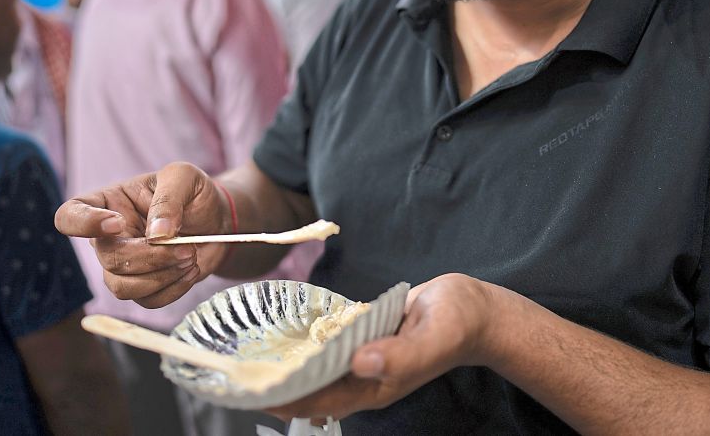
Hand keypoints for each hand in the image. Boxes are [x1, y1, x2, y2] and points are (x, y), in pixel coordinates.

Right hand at [53, 161, 231, 307]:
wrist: (218, 221)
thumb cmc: (194, 194)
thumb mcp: (185, 178)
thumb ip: (169, 199)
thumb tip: (157, 234)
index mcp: (108, 203)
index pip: (70, 215)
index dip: (83, 223)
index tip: (117, 222)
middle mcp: (109, 237)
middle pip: (108, 259)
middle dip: (149, 257)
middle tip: (186, 248)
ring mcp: (124, 265)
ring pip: (122, 287)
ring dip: (161, 276)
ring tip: (190, 257)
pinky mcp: (144, 287)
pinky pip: (147, 301)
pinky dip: (173, 290)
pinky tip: (190, 270)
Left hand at [267, 273, 498, 421]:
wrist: (475, 310)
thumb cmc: (457, 324)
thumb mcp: (433, 338)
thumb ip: (400, 355)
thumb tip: (360, 363)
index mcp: (376, 386)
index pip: (318, 399)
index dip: (283, 397)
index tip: (249, 390)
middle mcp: (364, 378)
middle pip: (310, 388)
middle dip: (274, 384)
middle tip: (234, 371)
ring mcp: (364, 360)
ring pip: (317, 368)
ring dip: (287, 364)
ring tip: (248, 354)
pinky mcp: (366, 339)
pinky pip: (330, 345)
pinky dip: (308, 343)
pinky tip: (285, 332)